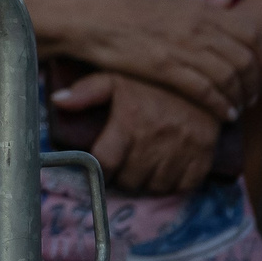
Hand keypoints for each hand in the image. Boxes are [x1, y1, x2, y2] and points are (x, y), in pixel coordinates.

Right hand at [42, 0, 261, 119]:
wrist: (90, 15)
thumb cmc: (127, 8)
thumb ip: (202, 5)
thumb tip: (229, 0)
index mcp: (201, 9)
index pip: (251, 34)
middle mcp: (198, 27)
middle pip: (245, 60)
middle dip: (255, 82)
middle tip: (254, 95)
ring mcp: (183, 48)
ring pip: (230, 78)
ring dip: (240, 96)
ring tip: (239, 107)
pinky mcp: (166, 68)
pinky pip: (206, 91)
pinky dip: (221, 105)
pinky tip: (224, 114)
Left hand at [58, 70, 218, 195]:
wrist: (200, 74)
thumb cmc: (149, 78)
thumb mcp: (113, 77)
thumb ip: (85, 91)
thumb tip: (57, 101)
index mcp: (130, 121)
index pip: (106, 162)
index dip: (99, 169)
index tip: (99, 166)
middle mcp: (157, 139)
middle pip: (131, 179)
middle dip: (121, 178)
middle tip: (119, 168)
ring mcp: (183, 149)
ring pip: (157, 186)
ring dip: (145, 184)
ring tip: (138, 172)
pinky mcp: (204, 154)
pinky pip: (185, 185)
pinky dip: (172, 186)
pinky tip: (162, 175)